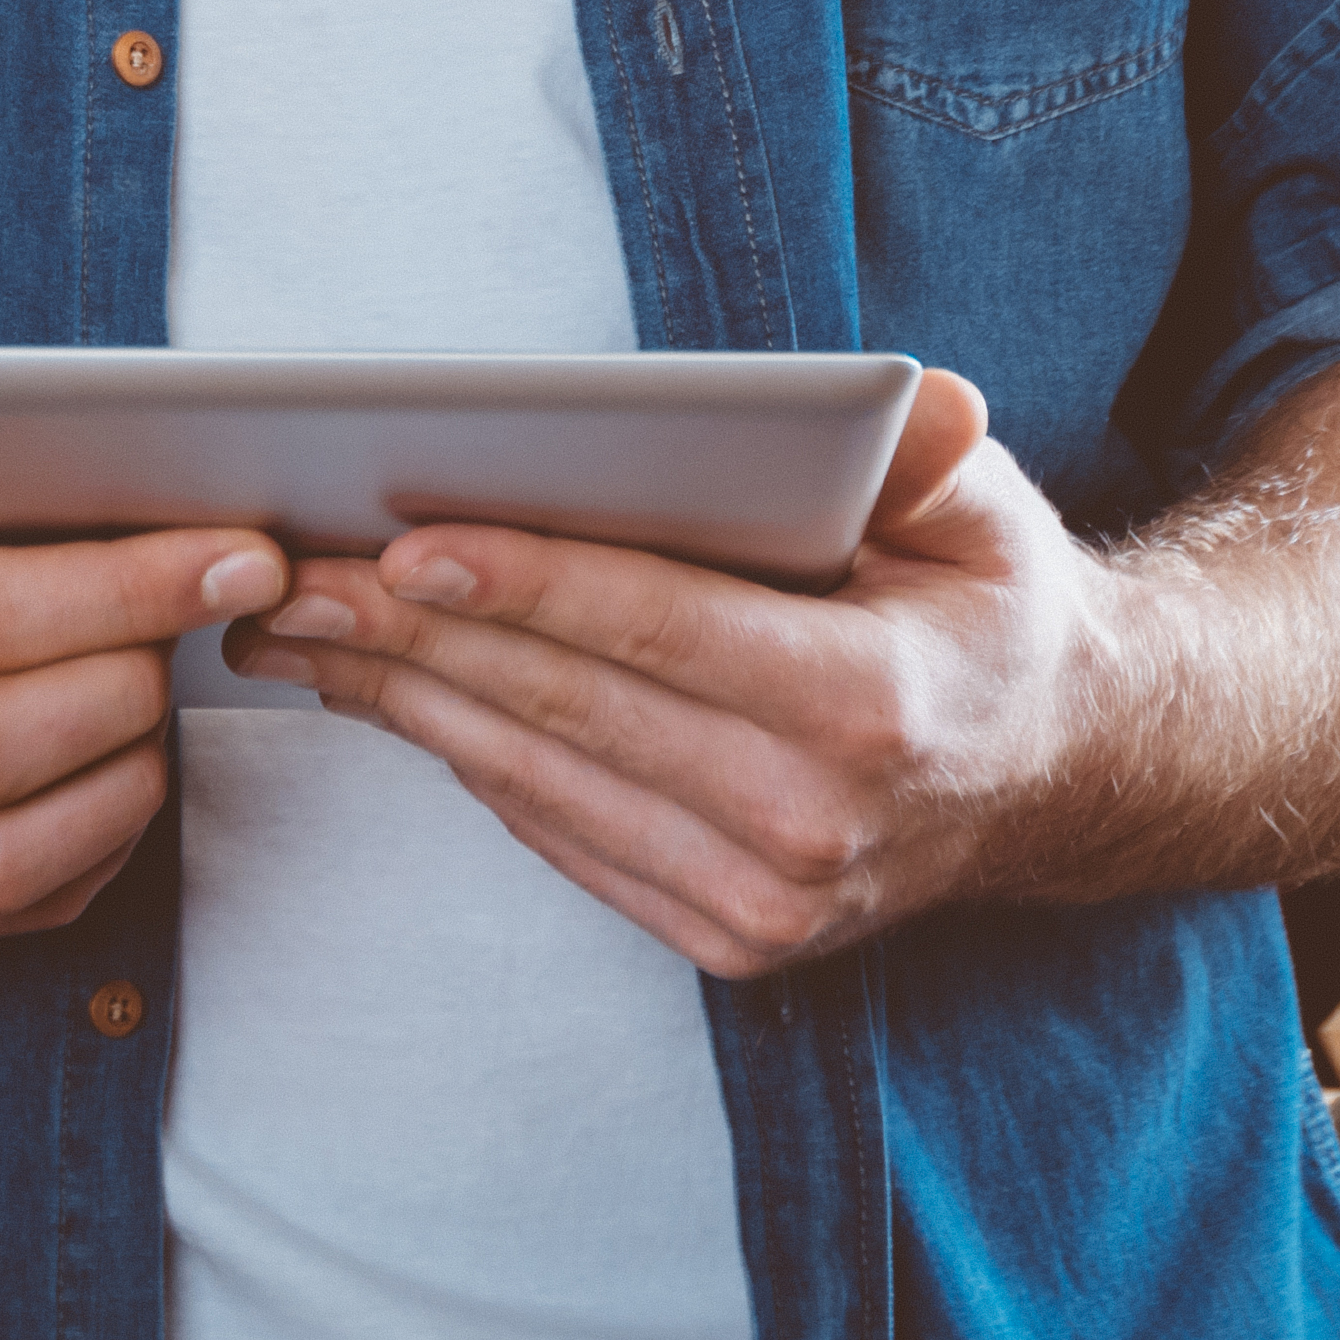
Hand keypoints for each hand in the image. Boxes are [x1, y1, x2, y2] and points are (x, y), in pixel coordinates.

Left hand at [238, 369, 1115, 978]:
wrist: (1049, 777)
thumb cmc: (987, 611)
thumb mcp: (986, 512)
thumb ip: (934, 455)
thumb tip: (914, 400)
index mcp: (871, 707)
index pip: (663, 631)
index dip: (529, 585)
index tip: (405, 545)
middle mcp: (811, 823)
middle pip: (572, 709)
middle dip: (416, 636)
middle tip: (291, 573)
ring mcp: (765, 902)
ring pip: (540, 783)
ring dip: (405, 702)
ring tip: (299, 628)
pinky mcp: (727, 939)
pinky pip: (560, 836)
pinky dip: (466, 760)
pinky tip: (392, 693)